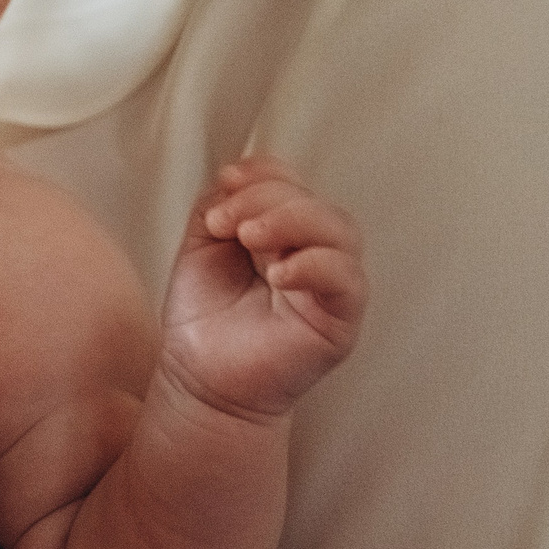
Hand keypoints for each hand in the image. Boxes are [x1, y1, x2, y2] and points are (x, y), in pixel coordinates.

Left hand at [161, 156, 366, 418]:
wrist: (201, 375)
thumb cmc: (205, 313)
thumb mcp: (202, 246)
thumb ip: (218, 205)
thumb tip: (235, 175)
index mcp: (283, 229)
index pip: (291, 182)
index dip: (264, 173)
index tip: (225, 181)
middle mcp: (314, 251)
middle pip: (315, 203)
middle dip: (268, 199)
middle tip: (226, 223)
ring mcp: (331, 284)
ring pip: (340, 231)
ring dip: (292, 221)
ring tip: (248, 239)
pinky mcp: (341, 318)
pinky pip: (347, 280)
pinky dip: (315, 265)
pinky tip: (278, 273)